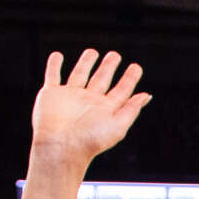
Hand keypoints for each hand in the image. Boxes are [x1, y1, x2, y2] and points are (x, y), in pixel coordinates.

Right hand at [31, 49, 150, 164]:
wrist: (61, 147)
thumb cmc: (90, 140)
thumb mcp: (118, 125)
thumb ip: (131, 109)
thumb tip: (146, 95)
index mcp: (106, 109)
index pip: (121, 91)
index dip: (130, 79)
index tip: (136, 67)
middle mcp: (89, 102)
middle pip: (101, 80)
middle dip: (108, 67)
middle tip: (115, 55)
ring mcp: (70, 97)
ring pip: (80, 74)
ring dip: (86, 63)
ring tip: (92, 52)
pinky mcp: (51, 94)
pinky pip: (53, 75)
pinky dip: (53, 65)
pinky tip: (57, 56)